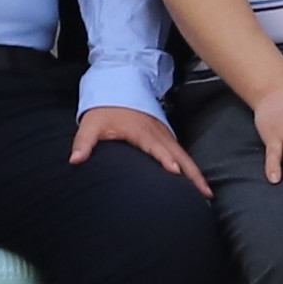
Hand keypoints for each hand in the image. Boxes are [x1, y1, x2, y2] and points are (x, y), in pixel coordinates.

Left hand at [75, 105, 207, 190]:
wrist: (117, 88)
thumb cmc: (104, 110)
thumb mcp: (90, 124)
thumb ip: (83, 142)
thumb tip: (75, 160)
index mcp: (140, 131)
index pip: (155, 147)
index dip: (165, 159)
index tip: (175, 172)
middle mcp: (157, 133)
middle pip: (179, 155)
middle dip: (192, 174)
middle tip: (205, 194)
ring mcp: (164, 135)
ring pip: (184, 155)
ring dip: (196, 173)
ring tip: (207, 194)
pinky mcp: (166, 137)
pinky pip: (182, 154)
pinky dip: (192, 167)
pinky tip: (198, 183)